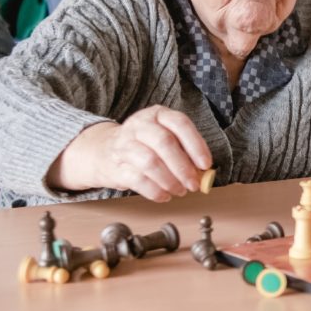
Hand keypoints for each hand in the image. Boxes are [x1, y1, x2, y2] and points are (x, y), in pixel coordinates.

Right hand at [48, 105, 212, 201]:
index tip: (206, 165)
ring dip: (170, 181)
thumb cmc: (145, 145)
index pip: (180, 124)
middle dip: (183, 167)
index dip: (196, 145)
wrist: (104, 151)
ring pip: (150, 162)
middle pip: (165, 143)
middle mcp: (140, 125)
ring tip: (180, 191)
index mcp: (158, 114)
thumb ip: (186, 152)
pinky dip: (155, 191)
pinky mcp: (115, 165)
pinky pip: (138, 180)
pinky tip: (165, 196)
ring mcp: (124, 144)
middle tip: (194, 184)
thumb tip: (205, 174)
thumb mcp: (166, 138)